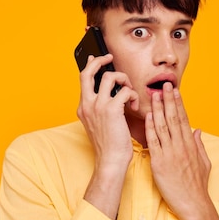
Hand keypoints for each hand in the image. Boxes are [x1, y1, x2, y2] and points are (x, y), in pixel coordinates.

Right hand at [77, 54, 139, 218]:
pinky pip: (125, 91)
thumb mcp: (100, 124)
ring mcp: (98, 106)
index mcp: (83, 108)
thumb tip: (112, 96)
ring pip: (109, 77)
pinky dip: (133, 95)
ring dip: (123, 80)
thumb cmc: (109, 146)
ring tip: (130, 92)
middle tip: (110, 58)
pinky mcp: (111, 109)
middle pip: (89, 72)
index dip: (90, 66)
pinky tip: (135, 107)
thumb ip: (101, 109)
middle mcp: (87, 104)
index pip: (83, 80)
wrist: (110, 161)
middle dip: (100, 61)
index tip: (96, 59)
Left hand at [145, 82, 218, 219]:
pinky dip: (151, 128)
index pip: (184, 119)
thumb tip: (198, 130)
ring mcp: (171, 154)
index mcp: (190, 145)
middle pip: (174, 118)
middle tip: (164, 84)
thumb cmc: (197, 186)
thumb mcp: (204, 163)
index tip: (175, 91)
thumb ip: (199, 145)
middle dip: (168, 100)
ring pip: (163, 126)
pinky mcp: (160, 163)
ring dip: (158, 109)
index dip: (178, 103)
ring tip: (154, 94)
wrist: (193, 204)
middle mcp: (181, 146)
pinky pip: (154, 142)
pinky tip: (148, 116)